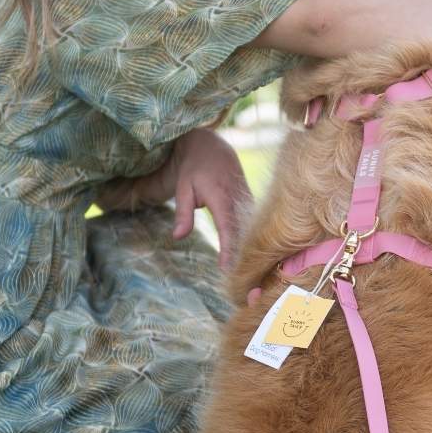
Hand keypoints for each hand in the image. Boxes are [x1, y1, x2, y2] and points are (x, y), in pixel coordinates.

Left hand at [169, 128, 252, 269]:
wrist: (212, 147)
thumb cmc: (194, 169)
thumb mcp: (183, 188)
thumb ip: (182, 213)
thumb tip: (178, 237)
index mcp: (221, 197)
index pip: (227, 227)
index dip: (228, 248)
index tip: (227, 268)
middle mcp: (239, 200)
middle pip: (244, 233)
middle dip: (244, 258)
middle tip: (243, 285)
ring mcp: (247, 200)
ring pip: (252, 230)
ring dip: (251, 252)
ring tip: (251, 279)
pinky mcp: (251, 202)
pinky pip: (253, 224)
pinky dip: (252, 241)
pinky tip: (252, 261)